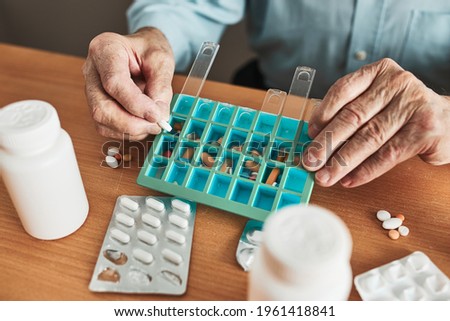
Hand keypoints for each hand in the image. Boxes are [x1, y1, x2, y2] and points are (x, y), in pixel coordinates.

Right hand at [83, 27, 174, 139]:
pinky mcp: (97, 104)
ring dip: (130, 130)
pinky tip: (142, 124)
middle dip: (131, 123)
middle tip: (156, 125)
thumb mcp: (162, 60)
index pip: (114, 83)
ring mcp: (91, 89)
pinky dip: (126, 131)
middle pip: (101, 107)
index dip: (135, 104)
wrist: (142, 50)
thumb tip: (158, 115)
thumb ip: (161, 86)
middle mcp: (92, 70)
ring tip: (152, 124)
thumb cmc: (149, 50)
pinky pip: (105, 126)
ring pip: (101, 120)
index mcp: (105, 49)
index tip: (155, 115)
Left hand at [302, 58, 449, 186]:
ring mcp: (413, 105)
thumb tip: (315, 140)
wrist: (449, 121)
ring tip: (325, 176)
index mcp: (379, 72)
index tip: (309, 135)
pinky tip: (349, 180)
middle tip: (309, 162)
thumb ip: (351, 113)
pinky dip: (365, 170)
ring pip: (369, 138)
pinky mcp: (426, 131)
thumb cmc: (402, 113)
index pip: (343, 90)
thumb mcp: (377, 102)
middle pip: (353, 117)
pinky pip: (388, 154)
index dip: (322, 114)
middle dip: (327, 143)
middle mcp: (396, 84)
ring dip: (342, 161)